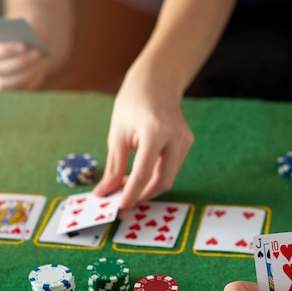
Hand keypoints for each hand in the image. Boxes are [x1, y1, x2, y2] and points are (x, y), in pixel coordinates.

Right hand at [0, 31, 48, 90]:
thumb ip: (30, 32)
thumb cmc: (27, 35)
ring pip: (5, 82)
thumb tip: (35, 38)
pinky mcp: (10, 88)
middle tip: (37, 53)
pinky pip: (17, 90)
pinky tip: (41, 69)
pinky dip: (30, 81)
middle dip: (19, 62)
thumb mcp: (29, 30)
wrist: (32, 48)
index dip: (6, 49)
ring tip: (43, 61)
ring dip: (26, 73)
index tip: (23, 45)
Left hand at [93, 68, 193, 213]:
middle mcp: (175, 136)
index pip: (143, 172)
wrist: (156, 82)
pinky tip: (141, 174)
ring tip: (128, 186)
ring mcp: (185, 140)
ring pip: (169, 176)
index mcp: (155, 131)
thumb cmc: (133, 104)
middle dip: (143, 195)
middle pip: (162, 180)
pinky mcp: (188, 142)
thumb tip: (104, 193)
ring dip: (149, 187)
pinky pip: (172, 167)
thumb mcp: (117, 134)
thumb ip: (113, 167)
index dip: (131, 194)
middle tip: (124, 203)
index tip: (120, 208)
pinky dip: (156, 176)